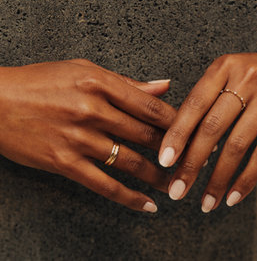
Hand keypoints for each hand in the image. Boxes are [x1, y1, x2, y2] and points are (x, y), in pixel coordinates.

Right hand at [0, 59, 176, 211]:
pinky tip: (148, 205)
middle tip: (194, 159)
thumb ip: (126, 82)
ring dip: (158, 175)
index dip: (178, 120)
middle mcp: (92, 110)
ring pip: (130, 162)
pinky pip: (103, 184)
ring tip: (177, 183)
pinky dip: (128, 197)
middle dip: (174, 149)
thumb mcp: (84, 70)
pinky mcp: (63, 163)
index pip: (150, 106)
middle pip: (145, 134)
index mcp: (99, 83)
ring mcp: (78, 139)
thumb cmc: (41, 81)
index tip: (193, 130)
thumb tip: (163, 86)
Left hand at [159, 33, 256, 211]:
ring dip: (218, 179)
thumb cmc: (252, 75)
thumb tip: (179, 141)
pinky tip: (233, 196)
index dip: (177, 135)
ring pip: (237, 145)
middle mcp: (246, 79)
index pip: (194, 105)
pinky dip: (247, 179)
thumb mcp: (226, 75)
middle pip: (212, 128)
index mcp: (223, 68)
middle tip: (177, 190)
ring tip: (205, 202)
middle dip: (192, 164)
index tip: (164, 161)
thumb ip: (204, 100)